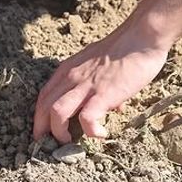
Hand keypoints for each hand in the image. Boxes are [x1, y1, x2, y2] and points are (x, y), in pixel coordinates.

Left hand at [33, 25, 169, 141]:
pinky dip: (91, 131)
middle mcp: (71, 77)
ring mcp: (86, 86)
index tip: (43, 132)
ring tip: (70, 142)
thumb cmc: (125, 49)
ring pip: (56, 113)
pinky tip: (101, 134)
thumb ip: (98, 84)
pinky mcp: (103, 94)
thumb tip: (112, 107)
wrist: (142, 36)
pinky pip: (87, 119)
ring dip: (59, 132)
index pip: (43, 96)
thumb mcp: (100, 65)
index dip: (39, 117)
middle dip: (42, 130)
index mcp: (68, 70)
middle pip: (43, 107)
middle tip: (49, 145)